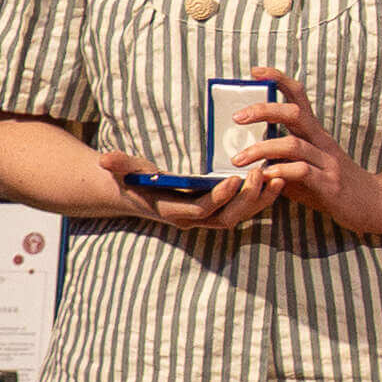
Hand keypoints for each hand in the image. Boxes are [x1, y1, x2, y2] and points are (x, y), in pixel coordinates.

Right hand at [85, 152, 279, 232]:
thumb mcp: (122, 169)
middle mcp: (192, 220)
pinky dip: (261, 198)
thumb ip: (118, 164)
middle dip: (246, 199)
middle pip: (226, 217)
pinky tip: (276, 180)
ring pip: (240, 216)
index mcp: (172, 211)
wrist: (131, 193)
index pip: (201, 210)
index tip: (235, 178)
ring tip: (276, 177)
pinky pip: (244, 210)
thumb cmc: (130, 178)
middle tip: (260, 174)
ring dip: (260, 200)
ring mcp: (206, 218)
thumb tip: (104, 161)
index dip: (219, 197)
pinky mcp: (217, 212)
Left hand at [230, 68, 381, 232]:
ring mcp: (328, 162)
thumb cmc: (335, 186)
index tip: (255, 71)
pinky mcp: (330, 184)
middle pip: (294, 113)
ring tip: (239, 159)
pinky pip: (302, 172)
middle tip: (237, 117)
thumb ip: (283, 161)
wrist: (376, 205)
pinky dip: (281, 172)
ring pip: (293, 145)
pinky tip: (266, 177)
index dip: (278, 79)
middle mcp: (322, 142)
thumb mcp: (309, 167)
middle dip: (264, 110)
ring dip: (262, 149)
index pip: (299, 97)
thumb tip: (252, 159)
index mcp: (316, 134)